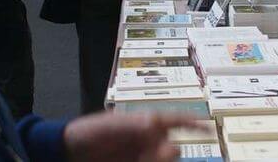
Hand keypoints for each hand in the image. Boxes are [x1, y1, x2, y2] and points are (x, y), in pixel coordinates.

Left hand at [64, 112, 202, 161]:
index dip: (193, 123)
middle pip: (172, 148)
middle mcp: (149, 141)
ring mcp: (143, 157)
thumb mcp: (109, 124)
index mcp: (146, 123)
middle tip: (148, 157)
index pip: (175, 120)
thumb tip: (156, 123)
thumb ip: (133, 123)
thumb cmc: (88, 132)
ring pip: (165, 161)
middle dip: (166, 154)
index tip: (210, 129)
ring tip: (142, 161)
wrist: (68, 153)